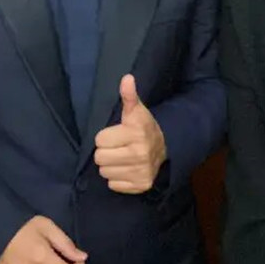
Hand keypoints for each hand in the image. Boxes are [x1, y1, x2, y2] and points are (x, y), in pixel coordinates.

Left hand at [93, 74, 166, 193]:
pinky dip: (118, 179)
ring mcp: (141, 171)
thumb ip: (129, 96)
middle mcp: (139, 154)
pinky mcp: (141, 185)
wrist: (165, 148)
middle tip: (118, 147)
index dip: (106, 136)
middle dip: (106, 151)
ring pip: (105, 172)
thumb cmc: (143, 127)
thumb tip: (127, 78)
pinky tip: (127, 169)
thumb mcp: (136, 111)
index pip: (100, 140)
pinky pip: (113, 185)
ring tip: (122, 158)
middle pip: (100, 158)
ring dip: (111, 166)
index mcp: (136, 133)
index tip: (118, 134)